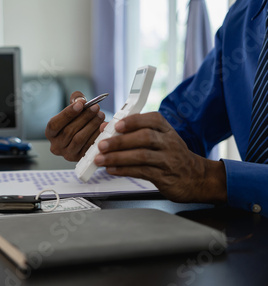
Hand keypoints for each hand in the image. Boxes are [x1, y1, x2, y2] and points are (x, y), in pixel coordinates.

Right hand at [45, 91, 104, 160]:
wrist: (83, 137)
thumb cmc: (76, 122)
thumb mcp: (73, 109)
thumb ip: (75, 100)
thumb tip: (79, 99)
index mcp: (50, 133)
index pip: (54, 124)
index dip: (68, 113)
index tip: (81, 103)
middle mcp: (56, 146)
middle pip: (68, 131)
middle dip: (84, 117)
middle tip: (96, 107)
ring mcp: (67, 154)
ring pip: (79, 139)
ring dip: (91, 125)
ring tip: (100, 114)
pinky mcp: (80, 158)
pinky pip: (88, 147)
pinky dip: (97, 135)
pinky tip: (103, 126)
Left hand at [94, 112, 226, 203]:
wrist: (196, 178)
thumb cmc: (171, 155)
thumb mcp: (159, 138)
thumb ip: (133, 132)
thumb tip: (106, 128)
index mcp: (166, 129)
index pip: (152, 119)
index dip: (133, 121)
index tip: (116, 125)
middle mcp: (168, 142)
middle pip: (145, 137)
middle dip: (120, 141)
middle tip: (102, 144)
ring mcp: (168, 160)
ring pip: (142, 156)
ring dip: (118, 157)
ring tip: (101, 159)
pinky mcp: (164, 176)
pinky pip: (142, 172)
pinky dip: (124, 170)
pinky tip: (112, 170)